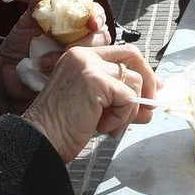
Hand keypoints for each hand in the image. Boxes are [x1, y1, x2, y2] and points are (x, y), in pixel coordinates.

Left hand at [0, 0, 110, 112]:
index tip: (92, 22)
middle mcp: (82, 38)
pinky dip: (68, 74)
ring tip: (46, 62)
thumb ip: (39, 1)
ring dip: (74, 58)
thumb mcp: (26, 21)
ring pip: (96, 57)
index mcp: (74, 20)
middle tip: (65, 47)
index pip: (96, 13)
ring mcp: (82, 59)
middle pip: (102, 36)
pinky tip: (49, 73)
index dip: (97, 16)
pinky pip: (85, 76)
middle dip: (86, 41)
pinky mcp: (77, 77)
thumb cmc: (20, 43)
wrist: (6, 71)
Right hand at [21, 45, 156, 161]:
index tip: (152, 89)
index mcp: (80, 57)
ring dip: (128, 111)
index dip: (141, 70)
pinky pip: (128, 99)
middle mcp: (83, 56)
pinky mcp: (96, 82)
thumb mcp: (95, 106)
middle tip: (150, 106)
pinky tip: (103, 127)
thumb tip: (149, 103)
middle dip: (148, 82)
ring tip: (108, 126)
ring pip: (134, 82)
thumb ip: (119, 98)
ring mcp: (89, 66)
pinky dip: (122, 117)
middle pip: (132, 57)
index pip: (120, 54)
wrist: (41, 140)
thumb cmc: (62, 127)